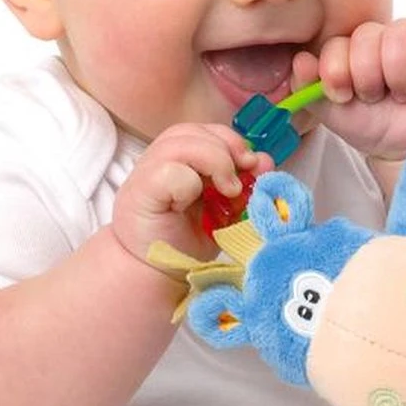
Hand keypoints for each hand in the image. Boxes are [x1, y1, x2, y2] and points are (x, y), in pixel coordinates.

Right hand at [112, 123, 272, 263]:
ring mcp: (146, 173)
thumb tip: (264, 161)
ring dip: (214, 162)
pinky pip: (169, 171)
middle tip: (239, 182)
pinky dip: (190, 184)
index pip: (205, 131)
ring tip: (227, 192)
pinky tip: (193, 204)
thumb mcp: (224, 210)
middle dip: (227, 149)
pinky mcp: (141, 192)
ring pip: (181, 143)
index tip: (254, 165)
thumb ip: (242, 184)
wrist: (156, 274)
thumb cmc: (186, 242)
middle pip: (193, 131)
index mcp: (180, 161)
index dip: (233, 141)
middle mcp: (159, 161)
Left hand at [291, 17, 405, 161]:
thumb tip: (301, 60)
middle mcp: (378, 39)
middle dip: (368, 77)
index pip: (336, 44)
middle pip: (366, 36)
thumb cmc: (373, 126)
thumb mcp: (331, 113)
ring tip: (403, 95)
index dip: (337, 72)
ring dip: (398, 74)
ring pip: (398, 34)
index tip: (344, 97)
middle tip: (377, 99)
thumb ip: (309, 88)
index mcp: (349, 50)